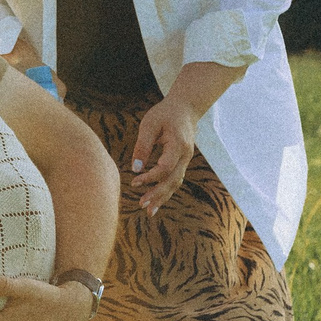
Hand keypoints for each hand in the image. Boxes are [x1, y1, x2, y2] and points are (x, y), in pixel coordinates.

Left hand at [126, 96, 198, 215]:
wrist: (186, 108)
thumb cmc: (165, 114)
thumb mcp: (149, 124)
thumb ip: (142, 146)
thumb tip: (135, 168)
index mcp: (179, 144)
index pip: (165, 168)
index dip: (150, 177)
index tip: (134, 182)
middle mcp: (186, 155)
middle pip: (173, 180)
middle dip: (157, 194)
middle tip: (141, 205)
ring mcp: (186, 160)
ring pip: (175, 183)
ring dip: (162, 198)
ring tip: (149, 211)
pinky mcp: (182, 162)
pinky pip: (175, 180)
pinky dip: (166, 192)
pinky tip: (155, 202)